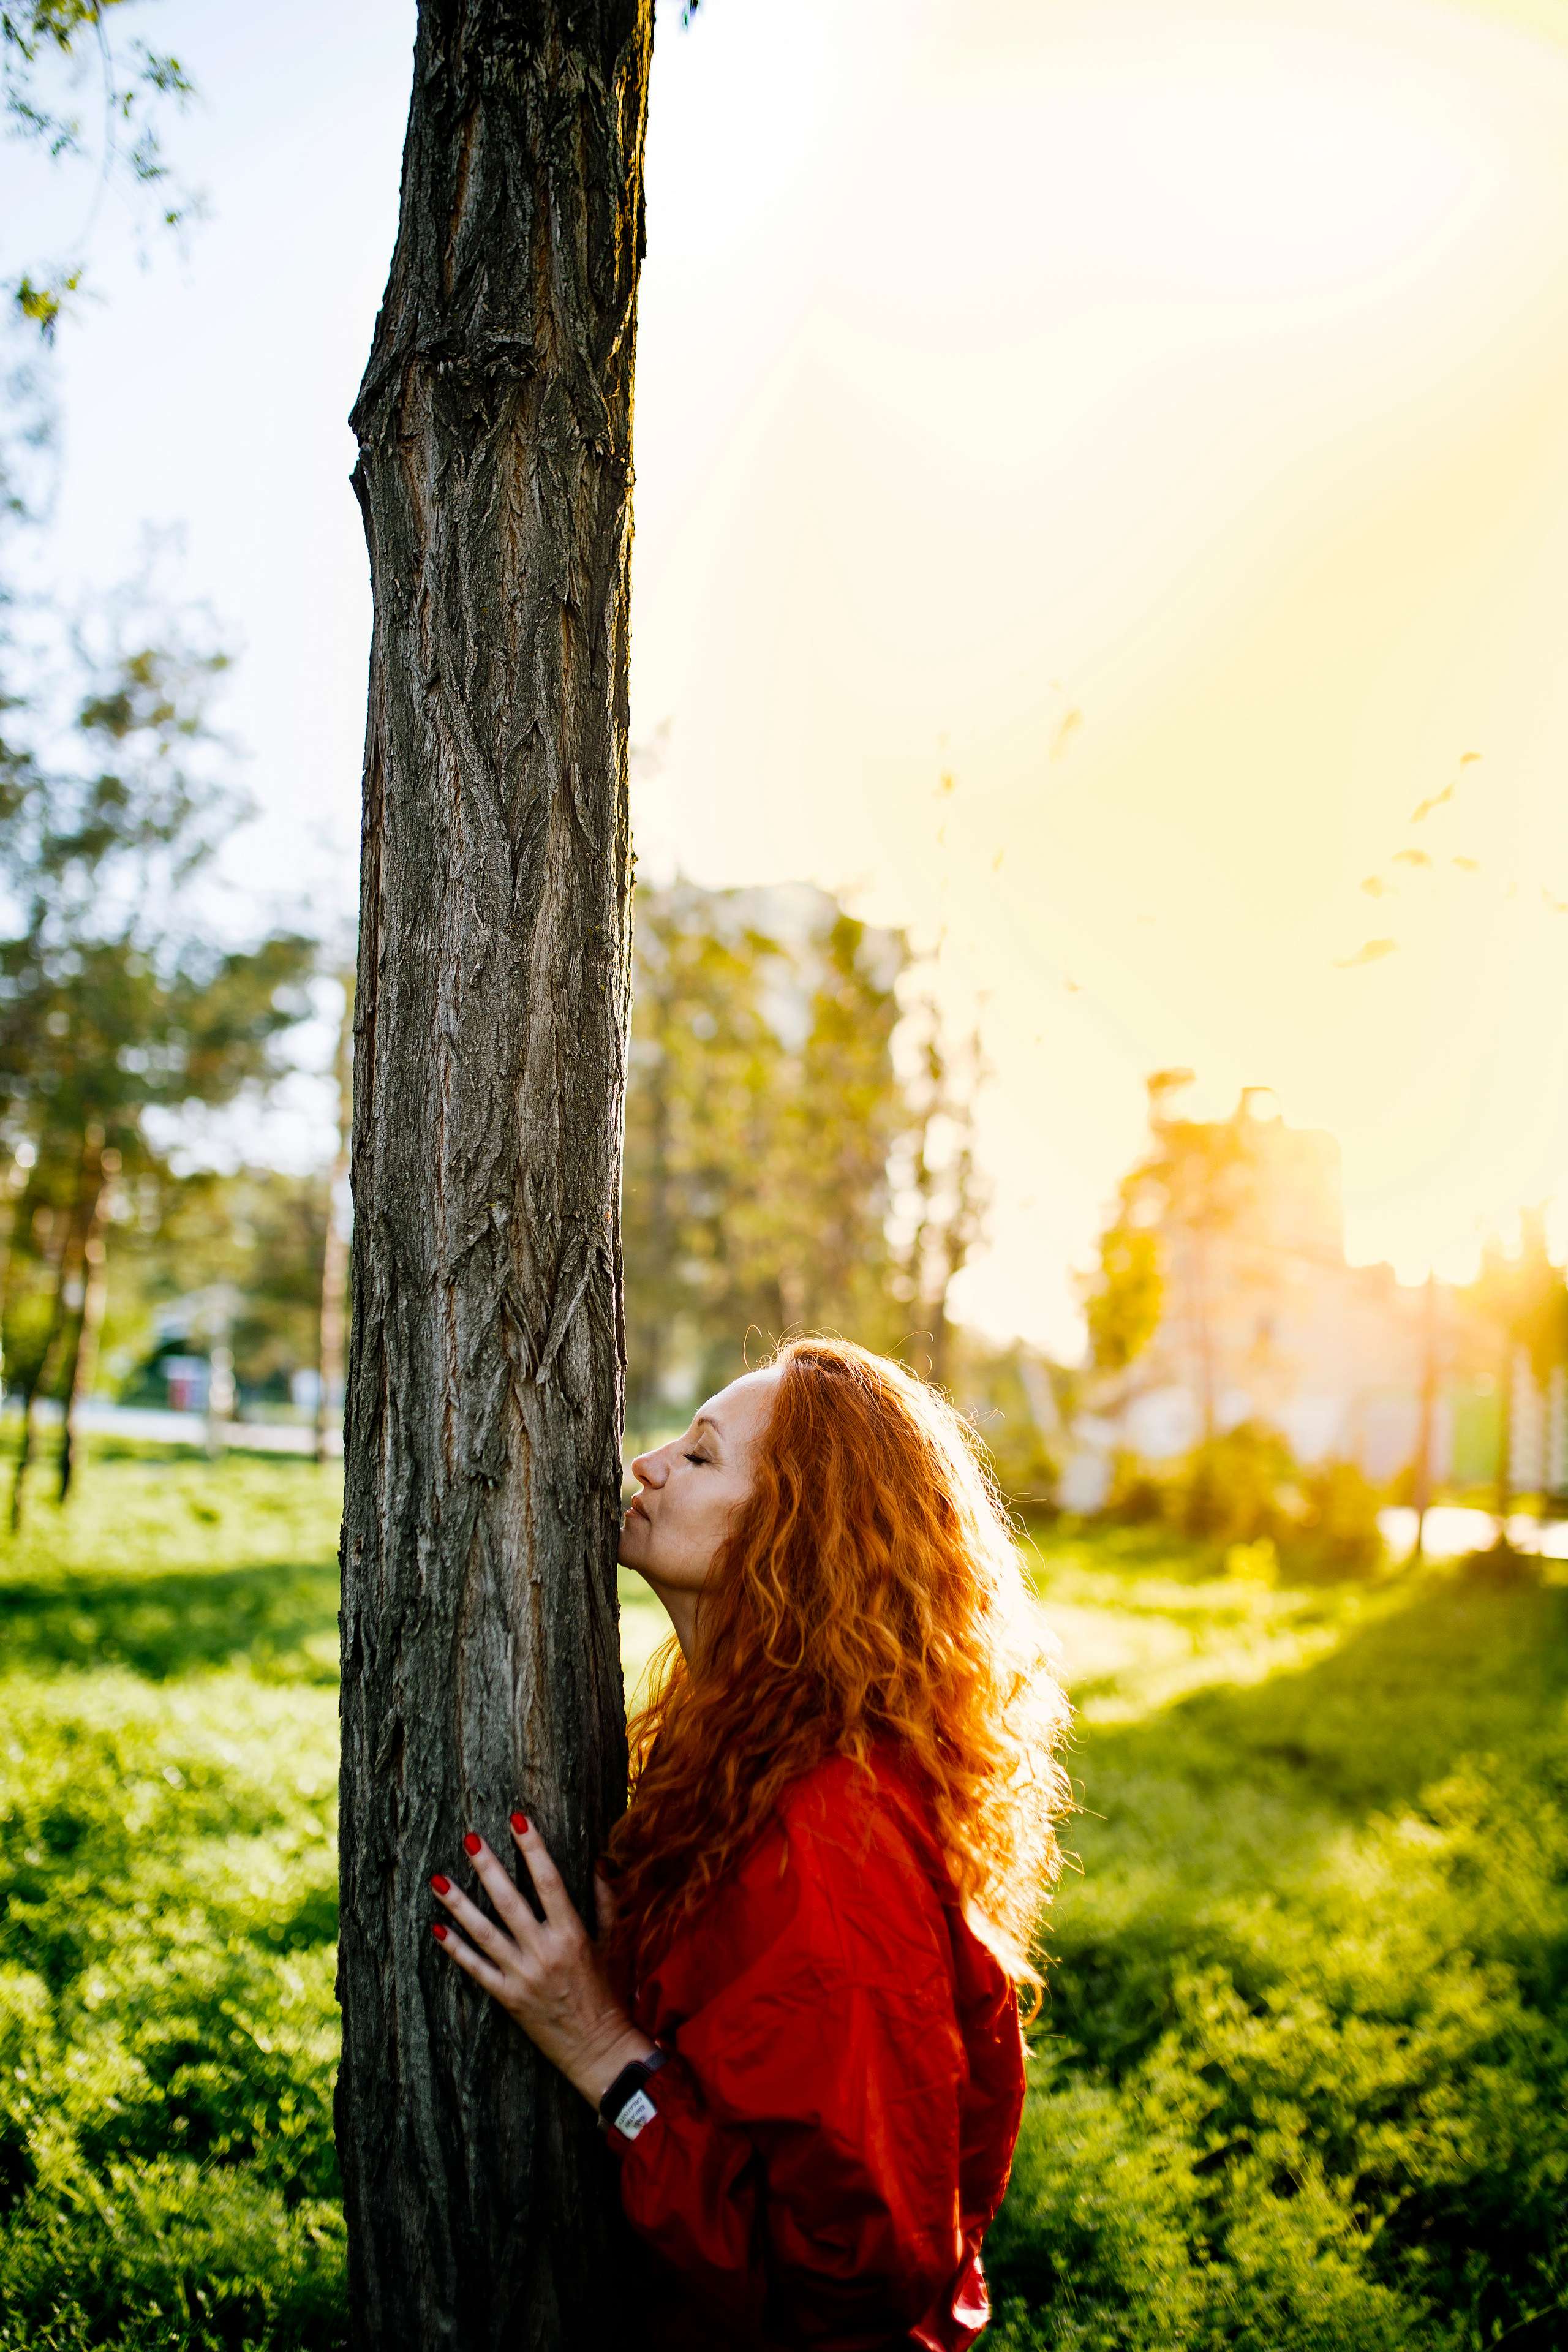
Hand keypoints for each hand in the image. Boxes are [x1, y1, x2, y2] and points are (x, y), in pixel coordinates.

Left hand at [429, 1817, 653, 2108]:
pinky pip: (476, 1969)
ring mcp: (522, 1976)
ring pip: (484, 1933)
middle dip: (488, 1868)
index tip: (519, 1819)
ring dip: (459, 1905)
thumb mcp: (613, 1943)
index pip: (550, 1882)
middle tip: (470, 1839)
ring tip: (438, 1879)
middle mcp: (544, 1953)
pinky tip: (437, 1928)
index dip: (534, 1848)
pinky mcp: (507, 1998)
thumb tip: (600, 1861)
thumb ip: (605, 1901)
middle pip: (509, 1902)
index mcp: (572, 1935)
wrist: (598, 2048)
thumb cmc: (609, 1992)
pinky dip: (455, 1949)